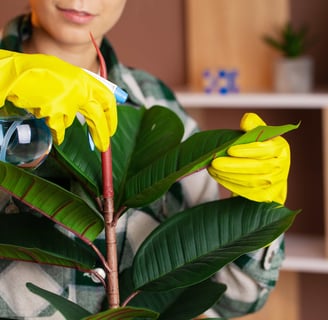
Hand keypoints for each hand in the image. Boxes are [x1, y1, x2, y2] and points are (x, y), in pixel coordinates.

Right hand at [0, 49, 116, 151]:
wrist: (15, 72)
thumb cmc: (39, 71)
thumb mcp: (67, 74)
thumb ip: (83, 87)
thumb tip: (98, 103)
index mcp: (85, 78)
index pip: (108, 99)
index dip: (112, 116)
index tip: (111, 128)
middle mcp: (79, 89)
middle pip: (97, 117)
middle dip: (101, 134)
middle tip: (104, 147)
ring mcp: (67, 102)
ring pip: (70, 122)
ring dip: (61, 120)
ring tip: (49, 106)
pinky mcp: (54, 113)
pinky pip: (58, 128)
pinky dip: (54, 129)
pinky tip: (45, 117)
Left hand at [207, 113, 289, 203]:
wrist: (270, 173)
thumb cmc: (261, 149)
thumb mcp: (260, 134)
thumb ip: (253, 125)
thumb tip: (246, 120)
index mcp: (280, 148)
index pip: (265, 149)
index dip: (247, 150)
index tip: (230, 150)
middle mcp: (281, 167)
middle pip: (256, 168)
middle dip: (233, 165)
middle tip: (214, 162)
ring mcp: (274, 183)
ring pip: (249, 181)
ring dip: (228, 175)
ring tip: (212, 168)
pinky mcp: (265, 195)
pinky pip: (245, 191)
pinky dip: (229, 183)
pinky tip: (217, 176)